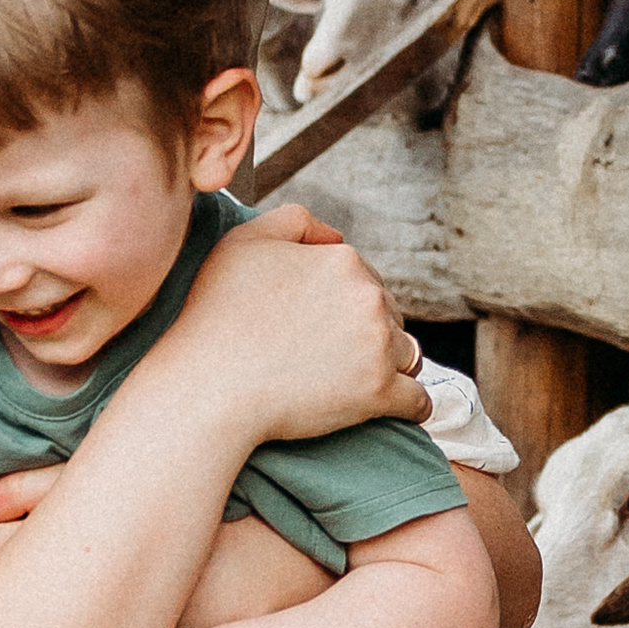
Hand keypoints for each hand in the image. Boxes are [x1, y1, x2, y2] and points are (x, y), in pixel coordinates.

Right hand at [170, 216, 426, 447]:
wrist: (209, 386)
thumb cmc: (217, 315)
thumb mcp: (243, 240)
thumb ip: (295, 220)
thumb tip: (336, 236)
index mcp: (343, 261)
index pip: (364, 279)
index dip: (342, 301)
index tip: (317, 324)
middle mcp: (370, 297)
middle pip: (390, 314)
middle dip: (369, 331)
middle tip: (328, 354)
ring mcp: (379, 346)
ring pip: (406, 354)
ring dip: (389, 365)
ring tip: (353, 380)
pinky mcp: (381, 393)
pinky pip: (418, 401)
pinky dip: (410, 405)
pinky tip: (394, 406)